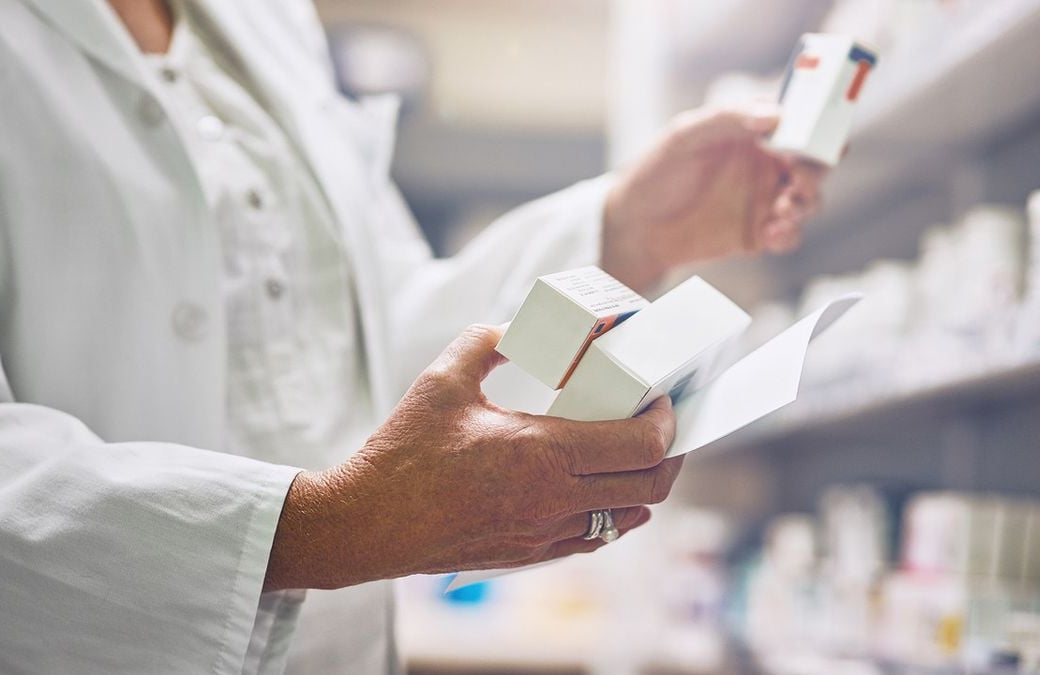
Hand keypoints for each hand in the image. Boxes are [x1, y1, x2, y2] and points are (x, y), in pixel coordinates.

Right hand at [264, 325, 683, 589]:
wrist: (369, 523)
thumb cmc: (403, 452)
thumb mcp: (444, 379)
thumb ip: (487, 341)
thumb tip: (519, 330)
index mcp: (541, 453)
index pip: (639, 445)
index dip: (666, 421)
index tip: (663, 399)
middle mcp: (553, 500)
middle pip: (649, 486)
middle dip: (670, 454)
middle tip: (663, 425)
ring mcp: (544, 533)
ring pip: (627, 518)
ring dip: (645, 486)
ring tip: (638, 456)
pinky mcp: (529, 554)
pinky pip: (594, 539)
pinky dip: (613, 515)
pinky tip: (605, 493)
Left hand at [602, 105, 826, 291]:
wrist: (636, 226)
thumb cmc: (657, 171)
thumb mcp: (685, 135)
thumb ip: (728, 120)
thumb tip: (774, 116)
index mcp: (755, 131)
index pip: (801, 121)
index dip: (817, 124)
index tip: (814, 134)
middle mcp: (767, 163)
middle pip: (816, 162)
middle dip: (817, 169)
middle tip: (799, 178)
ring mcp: (765, 199)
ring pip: (809, 200)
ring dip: (806, 203)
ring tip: (782, 209)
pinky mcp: (759, 233)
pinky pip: (790, 235)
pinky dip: (789, 234)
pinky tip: (772, 232)